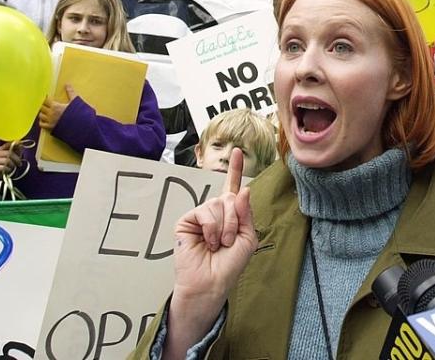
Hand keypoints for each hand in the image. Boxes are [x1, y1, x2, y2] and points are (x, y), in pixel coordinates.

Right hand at [0, 142, 22, 178]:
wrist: (1, 173)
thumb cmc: (9, 163)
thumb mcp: (15, 155)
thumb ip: (17, 148)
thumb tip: (20, 142)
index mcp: (0, 148)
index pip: (8, 144)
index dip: (15, 146)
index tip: (20, 148)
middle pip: (9, 153)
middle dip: (16, 159)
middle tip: (19, 163)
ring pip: (7, 161)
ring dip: (13, 165)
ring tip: (13, 167)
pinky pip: (4, 167)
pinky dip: (8, 169)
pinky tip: (9, 170)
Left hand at [38, 85, 75, 130]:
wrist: (80, 126)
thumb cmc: (78, 114)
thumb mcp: (75, 101)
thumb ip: (70, 92)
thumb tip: (67, 84)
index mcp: (55, 106)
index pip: (45, 100)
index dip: (45, 98)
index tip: (46, 98)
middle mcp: (51, 113)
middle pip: (41, 107)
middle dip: (43, 105)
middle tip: (46, 104)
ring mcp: (50, 121)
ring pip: (40, 115)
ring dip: (42, 113)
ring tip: (46, 112)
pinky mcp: (50, 128)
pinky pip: (41, 124)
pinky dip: (42, 122)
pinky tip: (45, 120)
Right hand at [166, 148, 257, 356]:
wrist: (211, 283)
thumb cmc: (229, 264)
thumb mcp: (247, 238)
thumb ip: (246, 213)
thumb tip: (243, 190)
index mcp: (231, 214)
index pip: (233, 188)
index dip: (235, 169)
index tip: (237, 151)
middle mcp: (215, 212)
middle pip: (230, 197)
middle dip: (235, 220)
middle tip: (229, 241)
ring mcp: (200, 215)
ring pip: (218, 205)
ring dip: (224, 227)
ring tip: (218, 244)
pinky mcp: (187, 221)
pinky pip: (204, 212)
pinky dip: (210, 228)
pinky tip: (207, 242)